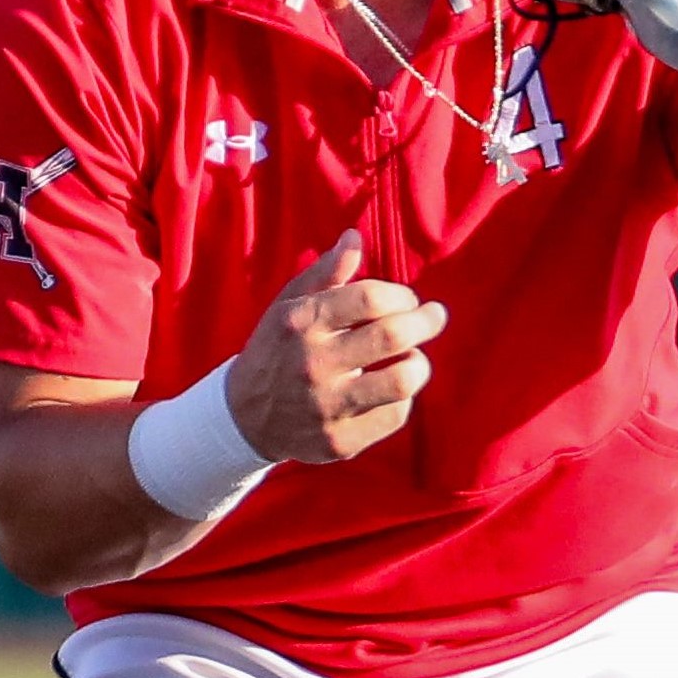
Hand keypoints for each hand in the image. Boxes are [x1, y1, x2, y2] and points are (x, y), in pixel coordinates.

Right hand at [225, 230, 446, 463]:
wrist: (242, 418)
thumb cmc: (276, 350)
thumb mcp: (288, 305)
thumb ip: (324, 272)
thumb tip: (354, 236)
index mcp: (301, 322)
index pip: (370, 298)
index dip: (400, 295)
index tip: (407, 300)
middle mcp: (313, 363)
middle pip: (392, 336)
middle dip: (426, 321)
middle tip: (435, 316)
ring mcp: (326, 406)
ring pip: (402, 380)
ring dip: (419, 363)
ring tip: (415, 357)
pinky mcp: (340, 441)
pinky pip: (395, 416)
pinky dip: (403, 399)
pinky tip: (392, 390)